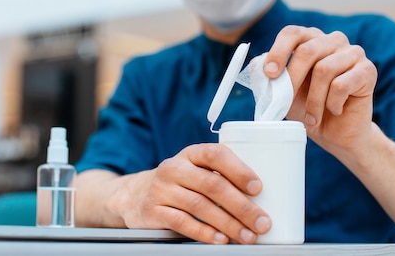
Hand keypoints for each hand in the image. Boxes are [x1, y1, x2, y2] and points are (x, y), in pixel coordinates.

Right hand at [108, 143, 271, 243]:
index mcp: (191, 154)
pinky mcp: (153, 210)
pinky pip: (181, 222)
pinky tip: (219, 239)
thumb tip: (260, 200)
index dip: (238, 169)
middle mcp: (175, 168)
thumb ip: (218, 177)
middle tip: (261, 222)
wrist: (133, 196)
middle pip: (212, 185)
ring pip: (200, 206)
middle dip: (242, 206)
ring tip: (246, 236)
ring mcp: (162, 188)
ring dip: (228, 223)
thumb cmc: (178, 184)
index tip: (258, 187)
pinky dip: (203, 232)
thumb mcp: (194, 172)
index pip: (216, 154)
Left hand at [263, 26, 377, 153]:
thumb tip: (255, 65)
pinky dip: (332, 103)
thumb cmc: (307, 107)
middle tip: (286, 102)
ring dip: (313, 100)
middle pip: (307, 50)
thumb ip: (268, 78)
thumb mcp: (281, 93)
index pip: (292, 33)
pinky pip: (342, 84)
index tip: (269, 74)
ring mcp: (353, 53)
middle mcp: (332, 40)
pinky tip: (334, 110)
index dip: (278, 52)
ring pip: (324, 69)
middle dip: (293, 79)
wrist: (336, 132)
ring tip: (312, 115)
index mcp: (310, 40)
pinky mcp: (368, 70)